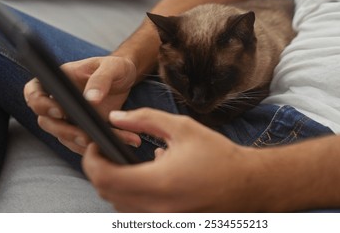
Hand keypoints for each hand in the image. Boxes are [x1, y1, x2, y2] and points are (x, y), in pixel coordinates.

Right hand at [24, 56, 140, 153]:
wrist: (126, 79)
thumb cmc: (115, 67)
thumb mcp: (112, 67)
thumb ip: (101, 80)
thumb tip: (91, 99)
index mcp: (58, 81)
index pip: (34, 93)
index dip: (40, 104)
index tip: (59, 111)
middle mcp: (58, 102)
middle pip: (47, 122)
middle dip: (64, 132)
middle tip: (86, 137)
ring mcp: (70, 119)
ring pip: (66, 137)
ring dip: (84, 144)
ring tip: (107, 143)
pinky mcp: (84, 130)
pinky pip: (86, 143)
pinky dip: (102, 145)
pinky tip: (123, 141)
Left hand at [82, 108, 260, 211]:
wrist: (248, 185)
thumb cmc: (219, 156)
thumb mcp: (182, 128)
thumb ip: (145, 120)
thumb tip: (116, 118)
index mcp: (158, 183)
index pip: (104, 177)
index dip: (91, 159)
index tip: (96, 145)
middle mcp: (156, 208)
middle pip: (106, 193)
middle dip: (100, 170)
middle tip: (109, 151)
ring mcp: (161, 220)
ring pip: (119, 205)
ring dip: (116, 183)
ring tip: (133, 163)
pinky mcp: (167, 223)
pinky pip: (136, 212)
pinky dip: (132, 195)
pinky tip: (151, 178)